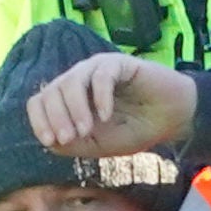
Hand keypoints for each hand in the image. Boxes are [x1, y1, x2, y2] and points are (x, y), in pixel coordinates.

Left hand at [26, 54, 196, 158]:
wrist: (171, 120)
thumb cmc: (134, 130)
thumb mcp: (98, 146)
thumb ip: (73, 144)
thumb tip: (50, 140)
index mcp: (69, 99)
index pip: (39, 102)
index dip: (39, 121)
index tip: (51, 141)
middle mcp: (79, 80)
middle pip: (50, 91)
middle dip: (56, 118)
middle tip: (71, 138)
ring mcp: (97, 69)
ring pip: (70, 82)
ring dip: (74, 109)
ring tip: (87, 129)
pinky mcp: (118, 63)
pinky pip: (100, 75)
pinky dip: (99, 97)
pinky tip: (106, 115)